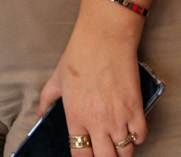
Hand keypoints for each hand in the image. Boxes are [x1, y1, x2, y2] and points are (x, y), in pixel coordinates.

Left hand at [38, 0, 149, 150]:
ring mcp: (118, 116)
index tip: (88, 154)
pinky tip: (133, 131)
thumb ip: (47, 97)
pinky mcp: (135, 107)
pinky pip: (141, 135)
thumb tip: (39, 111)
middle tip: (105, 151)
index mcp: (75, 116)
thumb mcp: (57, 76)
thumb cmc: (80, 53)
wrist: (105, 36)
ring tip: (119, 143)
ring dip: (122, 150)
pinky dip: (138, 137)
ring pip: (125, 152)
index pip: (80, 154)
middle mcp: (97, 122)